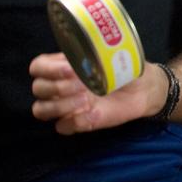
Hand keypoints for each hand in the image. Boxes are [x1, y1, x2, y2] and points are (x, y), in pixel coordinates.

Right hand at [29, 52, 162, 134]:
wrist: (143, 88)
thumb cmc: (124, 67)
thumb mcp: (112, 56)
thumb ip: (96, 55)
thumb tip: (89, 59)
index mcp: (63, 65)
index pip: (38, 67)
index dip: (47, 69)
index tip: (70, 68)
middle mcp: (60, 85)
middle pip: (38, 88)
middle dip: (56, 87)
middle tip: (81, 84)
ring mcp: (67, 105)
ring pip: (41, 109)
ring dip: (59, 105)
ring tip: (85, 99)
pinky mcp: (78, 122)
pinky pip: (62, 126)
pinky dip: (75, 121)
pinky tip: (93, 113)